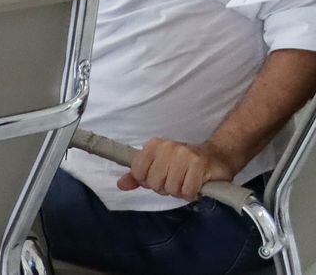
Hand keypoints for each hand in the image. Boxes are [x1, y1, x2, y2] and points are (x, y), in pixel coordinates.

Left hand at [118, 138, 237, 201]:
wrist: (218, 156)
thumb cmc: (185, 163)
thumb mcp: (159, 166)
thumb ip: (139, 176)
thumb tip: (121, 185)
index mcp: (154, 145)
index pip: (138, 172)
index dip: (148, 182)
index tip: (160, 178)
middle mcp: (168, 147)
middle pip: (155, 183)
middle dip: (166, 188)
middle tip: (176, 181)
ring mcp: (184, 155)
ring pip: (171, 188)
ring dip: (180, 191)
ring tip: (187, 182)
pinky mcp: (200, 165)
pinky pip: (187, 191)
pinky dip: (192, 194)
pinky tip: (196, 185)